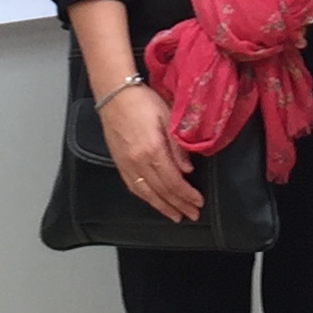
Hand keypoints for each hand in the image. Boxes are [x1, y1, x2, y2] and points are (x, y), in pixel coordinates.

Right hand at [100, 81, 200, 223]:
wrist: (114, 95)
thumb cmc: (142, 101)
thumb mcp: (168, 117)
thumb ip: (178, 146)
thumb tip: (188, 169)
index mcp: (152, 150)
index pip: (173, 181)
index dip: (187, 195)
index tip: (198, 202)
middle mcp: (138, 162)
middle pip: (162, 191)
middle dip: (179, 205)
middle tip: (192, 215)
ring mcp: (126, 165)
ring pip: (147, 194)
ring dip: (163, 207)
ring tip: (176, 216)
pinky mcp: (119, 164)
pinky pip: (133, 188)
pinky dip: (146, 199)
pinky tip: (154, 203)